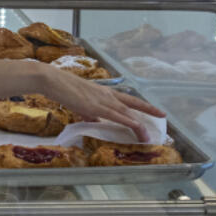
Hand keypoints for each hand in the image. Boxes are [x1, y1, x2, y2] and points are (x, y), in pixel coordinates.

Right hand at [38, 68, 164, 141]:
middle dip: (148, 110)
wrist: (53, 80)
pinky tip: (137, 129)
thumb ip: (89, 112)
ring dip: (139, 125)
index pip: (127, 98)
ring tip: (148, 135)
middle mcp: (107, 95)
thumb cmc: (63, 89)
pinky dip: (129, 123)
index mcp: (104, 92)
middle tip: (162, 116)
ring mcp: (103, 100)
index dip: (142, 104)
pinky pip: (118, 116)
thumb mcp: (79, 102)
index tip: (154, 108)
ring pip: (127, 112)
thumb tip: (93, 120)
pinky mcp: (97, 107)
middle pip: (133, 103)